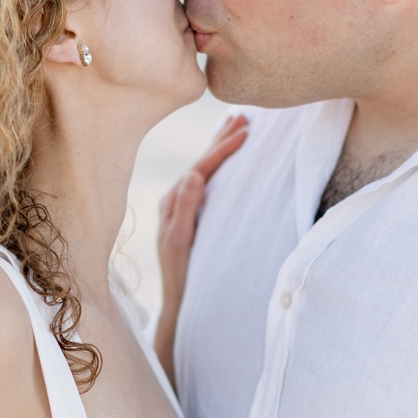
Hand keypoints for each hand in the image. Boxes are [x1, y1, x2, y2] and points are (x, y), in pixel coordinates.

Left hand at [157, 114, 247, 313]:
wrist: (176, 300)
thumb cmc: (179, 274)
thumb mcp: (180, 242)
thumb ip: (185, 209)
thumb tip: (193, 174)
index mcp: (172, 202)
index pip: (201, 167)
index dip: (222, 149)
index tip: (245, 131)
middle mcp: (174, 200)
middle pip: (201, 162)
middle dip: (221, 139)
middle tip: (244, 117)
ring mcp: (181, 206)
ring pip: (205, 169)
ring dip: (220, 147)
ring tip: (236, 125)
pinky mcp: (188, 215)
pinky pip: (206, 182)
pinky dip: (217, 165)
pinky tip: (224, 159)